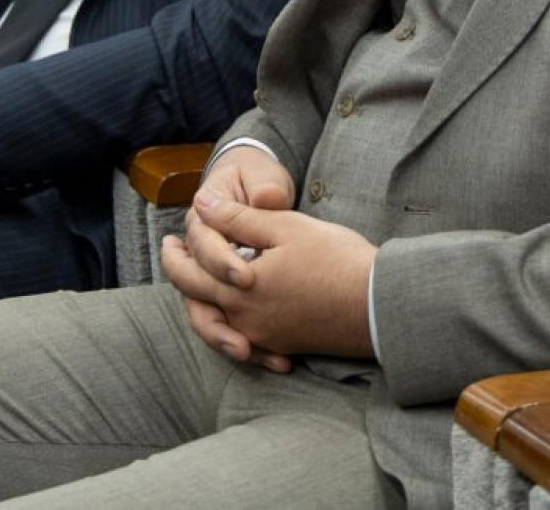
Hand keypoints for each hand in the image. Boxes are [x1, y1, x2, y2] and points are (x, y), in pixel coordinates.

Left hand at [164, 189, 376, 368]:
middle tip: (173, 254)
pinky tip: (237, 314)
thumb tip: (200, 204)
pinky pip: (246, 340)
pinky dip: (232, 326)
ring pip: (218, 324)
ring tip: (201, 283)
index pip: (188, 274)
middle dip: (181, 276)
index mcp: (239, 289)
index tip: (169, 239)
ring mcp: (265, 337)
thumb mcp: (284, 227)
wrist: (380, 306)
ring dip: (203, 302)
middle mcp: (245, 319)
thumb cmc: (336, 260)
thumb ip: (237, 218)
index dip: (174, 255)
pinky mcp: (285, 345)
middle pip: (197, 301)